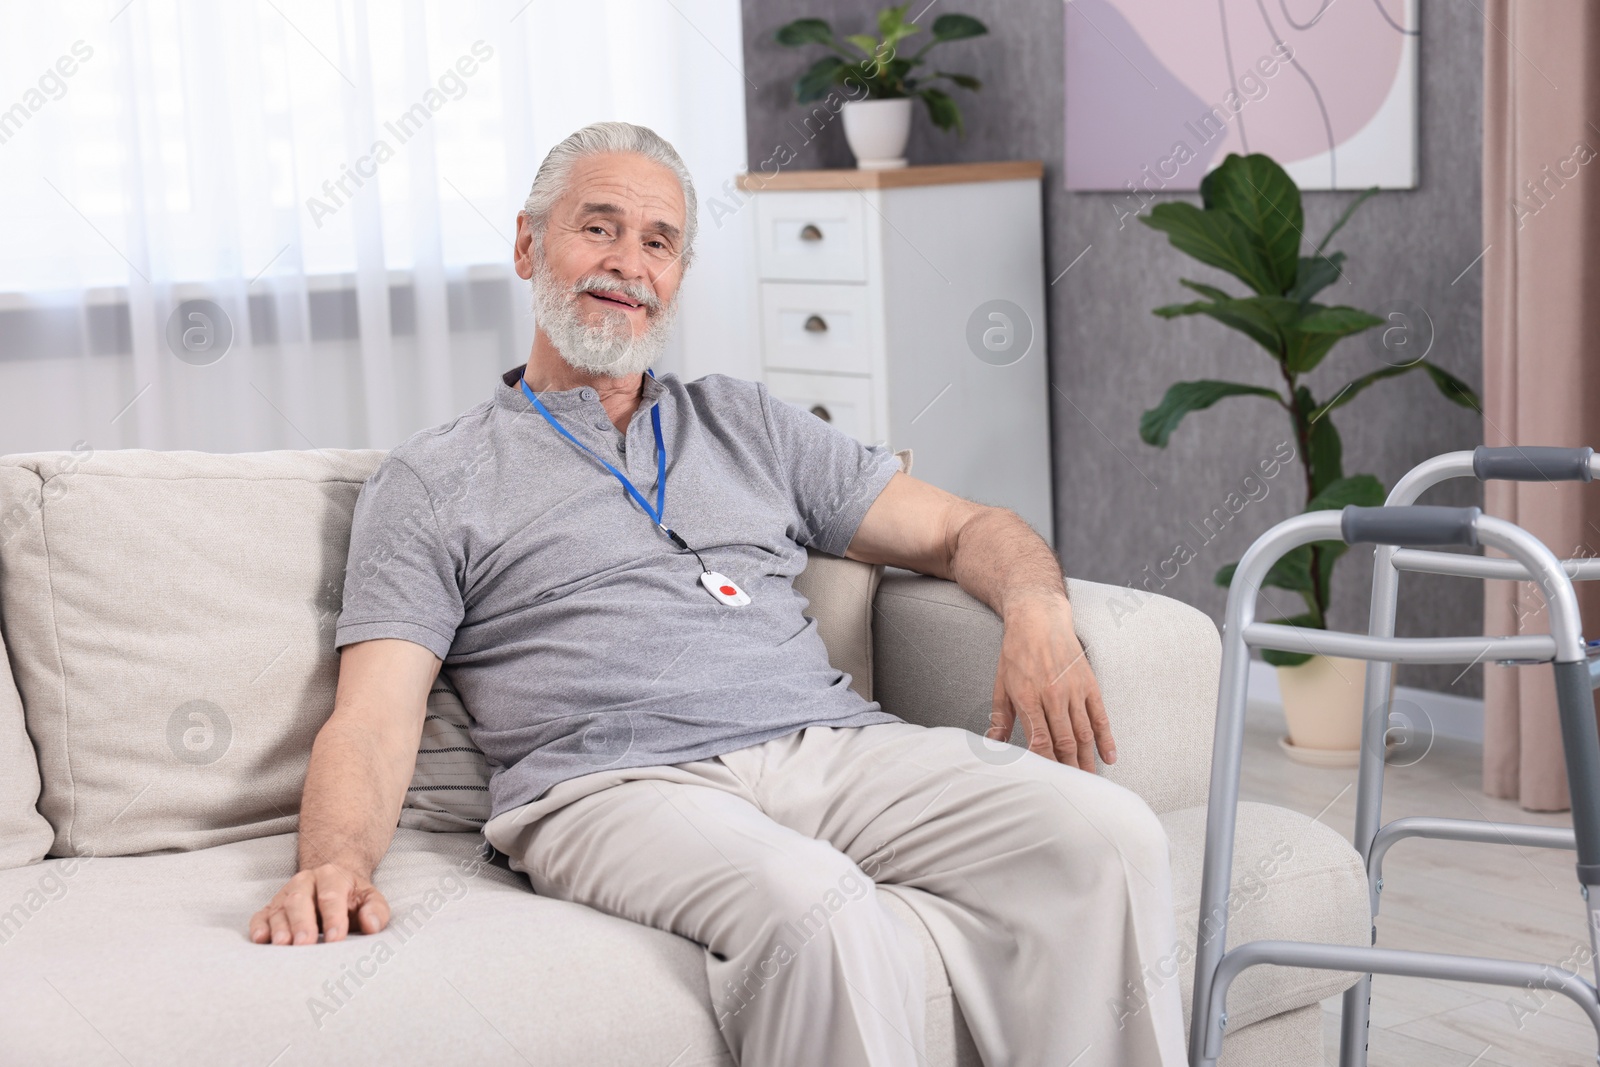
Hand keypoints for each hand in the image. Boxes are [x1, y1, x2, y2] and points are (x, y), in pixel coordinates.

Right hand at [249, 863, 389, 945]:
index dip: (334, 917)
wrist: (331, 882)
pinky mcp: (271, 908)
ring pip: (279, 910)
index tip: (336, 938)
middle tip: (305, 944)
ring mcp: (285, 895)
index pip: (331, 896)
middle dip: (302, 923)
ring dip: (279, 928)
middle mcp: (304, 882)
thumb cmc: (352, 898)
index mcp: (331, 876)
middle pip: (300, 901)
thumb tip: (371, 925)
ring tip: (282, 945)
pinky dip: (259, 927)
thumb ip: (376, 910)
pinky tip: (260, 938)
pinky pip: (260, 916)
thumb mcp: (370, 898)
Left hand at [987, 594, 1115, 771]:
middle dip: (1070, 771)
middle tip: (1074, 793)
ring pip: (1084, 733)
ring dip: (1088, 761)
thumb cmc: (1016, 653)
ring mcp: (1074, 690)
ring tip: (1090, 783)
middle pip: (1065, 743)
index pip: (1040, 741)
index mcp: (1028, 698)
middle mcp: (1053, 696)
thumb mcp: (1000, 684)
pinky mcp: (1089, 684)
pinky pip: (1100, 716)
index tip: (1049, 784)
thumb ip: (999, 716)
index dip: (1046, 765)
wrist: (1039, 619)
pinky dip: (1106, 739)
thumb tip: (993, 742)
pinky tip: (1110, 758)